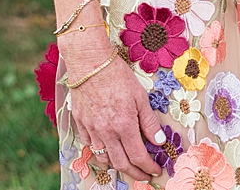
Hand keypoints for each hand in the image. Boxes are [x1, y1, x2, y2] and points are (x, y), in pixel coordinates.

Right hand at [62, 32, 164, 178]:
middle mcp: (105, 132)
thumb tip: (159, 141)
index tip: (155, 170)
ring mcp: (91, 130)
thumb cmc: (118, 76)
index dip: (148, 167)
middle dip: (134, 173)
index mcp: (123, 125)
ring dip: (116, 165)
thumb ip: (149, 122)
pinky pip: (90, 146)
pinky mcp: (80, 124)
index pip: (138, 156)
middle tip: (144, 175)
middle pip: (120, 164)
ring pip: (103, 158)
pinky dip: (100, 152)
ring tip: (127, 164)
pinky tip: (108, 148)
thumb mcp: (140, 96)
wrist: (90, 64)